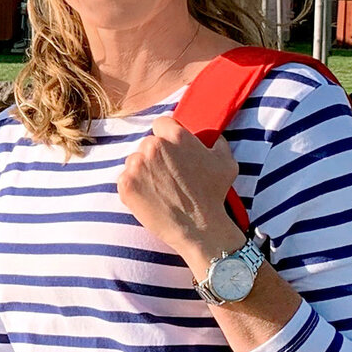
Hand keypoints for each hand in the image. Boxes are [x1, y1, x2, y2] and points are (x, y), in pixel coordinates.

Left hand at [118, 116, 246, 273]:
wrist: (198, 228)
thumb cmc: (213, 195)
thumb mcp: (226, 162)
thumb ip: (217, 142)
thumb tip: (212, 137)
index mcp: (175, 135)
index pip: (162, 124)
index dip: (167, 136)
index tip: (172, 150)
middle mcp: (153, 146)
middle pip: (148, 143)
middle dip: (156, 155)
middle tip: (168, 174)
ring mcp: (136, 165)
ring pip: (135, 161)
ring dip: (143, 170)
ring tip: (160, 188)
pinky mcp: (126, 184)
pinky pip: (125, 179)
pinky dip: (135, 186)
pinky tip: (150, 197)